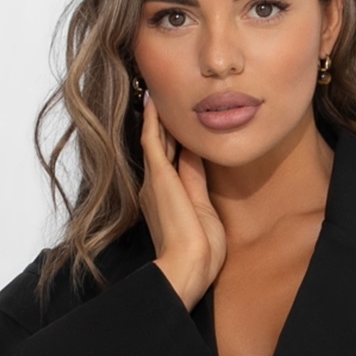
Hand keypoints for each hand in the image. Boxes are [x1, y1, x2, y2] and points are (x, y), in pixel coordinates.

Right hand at [137, 91, 226, 308]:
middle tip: (164, 95)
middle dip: (163, 123)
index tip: (182, 120)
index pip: (172, 160)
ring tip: (156, 89)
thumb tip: (197, 154)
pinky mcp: (158, 176)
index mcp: (166, 198)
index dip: (176, 140)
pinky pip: (152, 139)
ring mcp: (154, 181)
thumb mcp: (203, 209)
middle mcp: (154, 187)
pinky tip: (154, 100)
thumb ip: (196, 180)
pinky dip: (153, 119)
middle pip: (161, 146)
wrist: (188, 266)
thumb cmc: (200, 251)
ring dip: (157, 115)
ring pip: (155, 139)